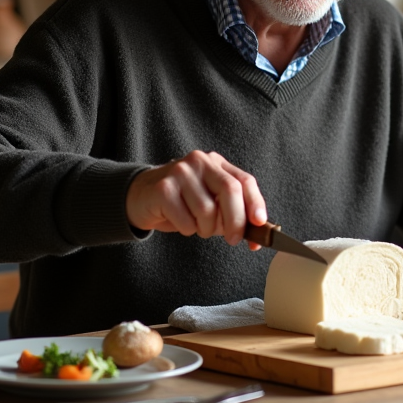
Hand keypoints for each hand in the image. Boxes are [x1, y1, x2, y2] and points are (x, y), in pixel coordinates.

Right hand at [125, 151, 267, 246]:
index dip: (256, 203)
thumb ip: (233, 213)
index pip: (244, 181)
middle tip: (234, 240)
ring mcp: (180, 172)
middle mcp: (200, 162)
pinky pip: (186, 220)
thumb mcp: (210, 202)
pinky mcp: (163, 188)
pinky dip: (188, 230)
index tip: (260, 223)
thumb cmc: (182, 202)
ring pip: (207, 210)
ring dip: (206, 229)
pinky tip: (180, 222)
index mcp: (216, 163)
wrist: (141, 197)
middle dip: (236, 221)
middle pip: (230, 191)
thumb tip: (257, 239)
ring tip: (197, 226)